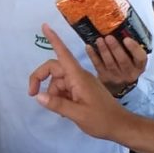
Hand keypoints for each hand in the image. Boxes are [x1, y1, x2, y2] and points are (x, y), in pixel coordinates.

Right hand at [28, 24, 128, 139]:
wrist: (121, 127)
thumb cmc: (102, 119)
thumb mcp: (78, 114)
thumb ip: (57, 104)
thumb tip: (37, 96)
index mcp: (78, 77)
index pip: (62, 54)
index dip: (53, 39)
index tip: (45, 26)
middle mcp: (78, 76)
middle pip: (54, 68)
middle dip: (41, 79)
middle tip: (32, 95)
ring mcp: (80, 83)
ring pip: (58, 81)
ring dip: (53, 93)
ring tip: (60, 111)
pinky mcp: (81, 90)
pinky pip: (64, 88)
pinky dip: (59, 97)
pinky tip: (64, 111)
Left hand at [86, 35, 145, 95]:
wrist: (117, 86)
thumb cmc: (125, 66)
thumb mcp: (132, 59)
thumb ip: (129, 48)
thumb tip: (119, 29)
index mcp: (139, 66)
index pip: (141, 58)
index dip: (134, 48)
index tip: (126, 39)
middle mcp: (129, 73)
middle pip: (123, 60)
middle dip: (115, 48)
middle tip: (108, 37)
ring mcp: (116, 77)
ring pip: (110, 63)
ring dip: (104, 50)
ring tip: (99, 40)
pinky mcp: (104, 78)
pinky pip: (98, 66)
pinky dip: (93, 55)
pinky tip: (89, 46)